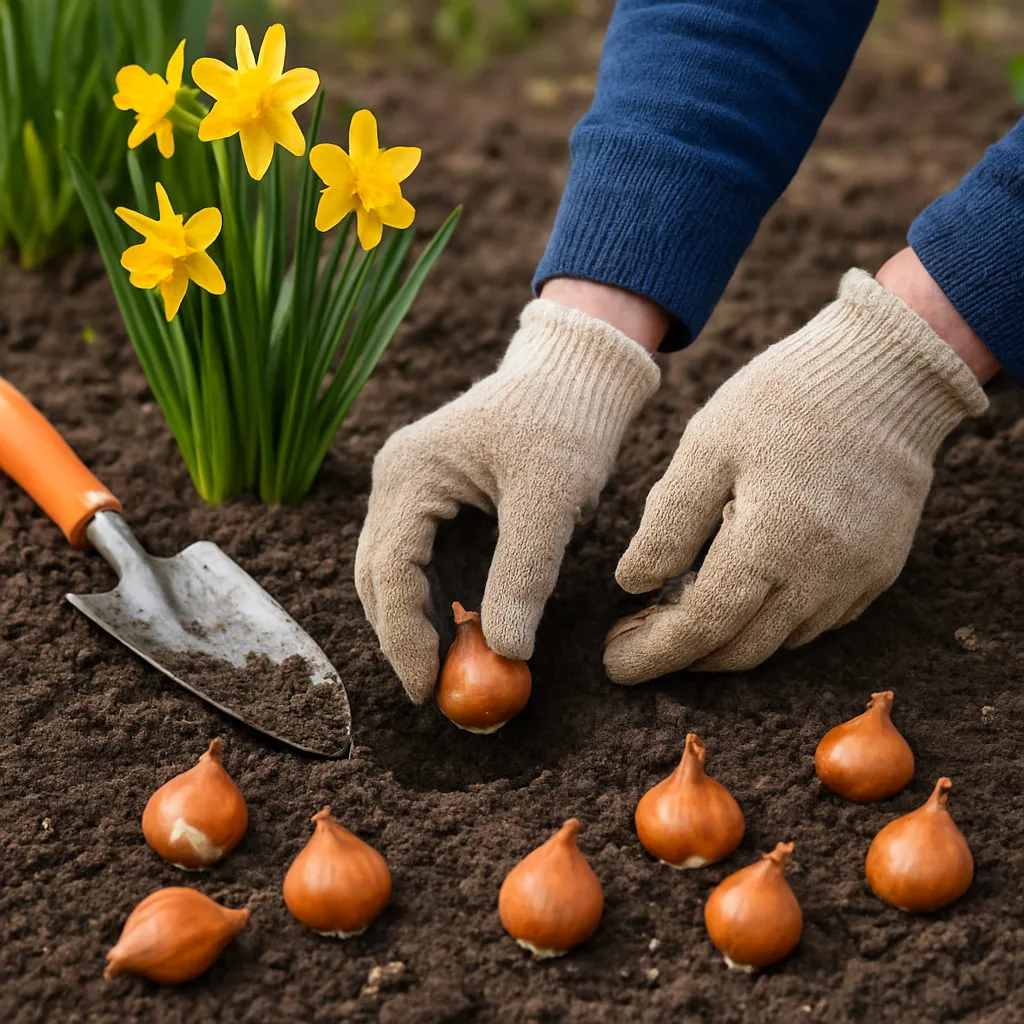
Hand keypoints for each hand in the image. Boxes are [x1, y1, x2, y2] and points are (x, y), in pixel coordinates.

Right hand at [356, 298, 659, 701]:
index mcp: (411, 473)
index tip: (428, 689)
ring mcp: (411, 488)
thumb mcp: (551, 499)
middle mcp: (397, 480)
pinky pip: (424, 561)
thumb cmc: (565, 423)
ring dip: (420, 622)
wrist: (576, 374)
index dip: (404, 637)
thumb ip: (525, 574)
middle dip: (405, 636)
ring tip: (453, 669)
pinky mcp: (434, 499)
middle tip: (438, 691)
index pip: (391, 570)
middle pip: (380, 576)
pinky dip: (439, 600)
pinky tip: (464, 631)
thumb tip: (507, 653)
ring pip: (397, 574)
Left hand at [603, 269, 988, 684]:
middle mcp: (819, 577)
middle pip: (738, 650)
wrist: (889, 373)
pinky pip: (815, 621)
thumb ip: (669, 522)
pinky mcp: (878, 571)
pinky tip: (740, 592)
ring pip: (777, 642)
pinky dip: (768, 621)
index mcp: (769, 544)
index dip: (652, 652)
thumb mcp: (708, 446)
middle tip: (634, 639)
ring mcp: (855, 579)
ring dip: (723, 640)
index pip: (701, 627)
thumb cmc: (786, 400)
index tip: (613, 663)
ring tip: (678, 610)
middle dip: (680, 657)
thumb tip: (632, 584)